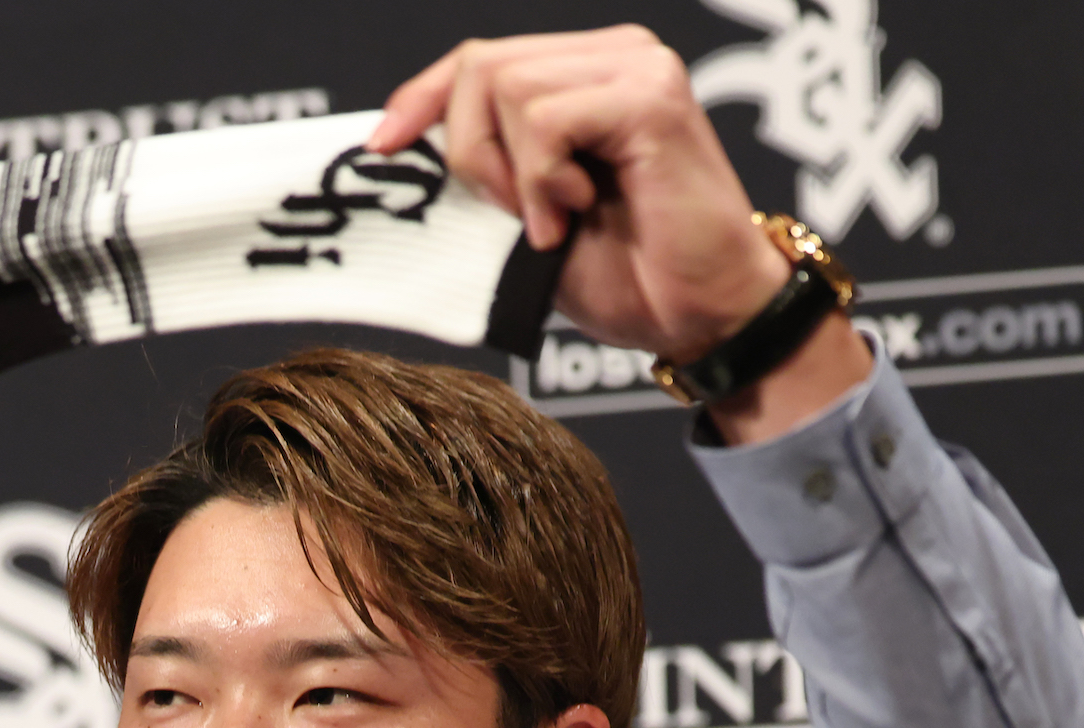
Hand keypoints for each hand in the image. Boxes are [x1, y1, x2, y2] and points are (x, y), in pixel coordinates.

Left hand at [372, 28, 871, 441]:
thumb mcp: (527, 213)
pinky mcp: (650, 97)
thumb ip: (484, 166)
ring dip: (511, 172)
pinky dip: (540, 178)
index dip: (422, 98)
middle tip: (515, 214)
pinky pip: (543, 118)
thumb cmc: (627, 274)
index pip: (479, 60)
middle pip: (481, 66)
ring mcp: (637, 68)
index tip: (382, 146)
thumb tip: (398, 143)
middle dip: (471, 151)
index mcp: (587, 73)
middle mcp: (616, 56)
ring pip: (506, 87)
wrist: (701, 316)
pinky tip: (576, 212)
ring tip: (555, 220)